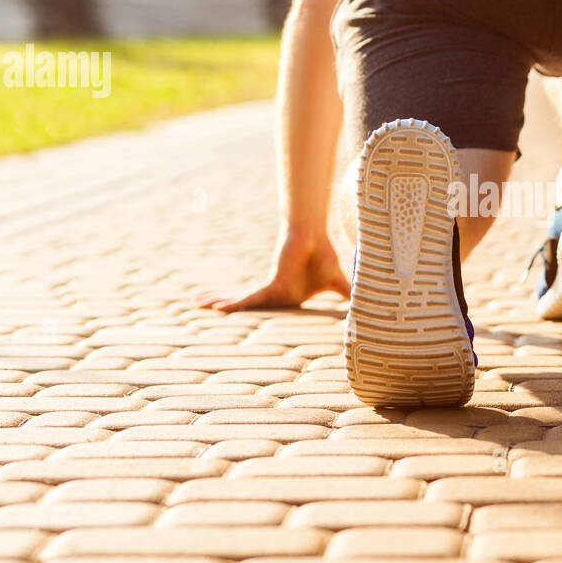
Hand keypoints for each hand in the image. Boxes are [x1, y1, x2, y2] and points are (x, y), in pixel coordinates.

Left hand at [197, 228, 349, 311]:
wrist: (315, 238)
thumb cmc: (323, 257)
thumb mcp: (336, 284)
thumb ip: (347, 296)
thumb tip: (365, 307)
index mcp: (288, 298)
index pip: (267, 312)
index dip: (253, 317)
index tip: (241, 323)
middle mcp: (276, 296)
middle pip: (247, 307)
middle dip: (226, 306)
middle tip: (205, 309)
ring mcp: (270, 292)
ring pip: (241, 303)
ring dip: (218, 303)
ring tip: (196, 304)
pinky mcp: (269, 287)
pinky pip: (247, 301)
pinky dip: (231, 305)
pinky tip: (214, 307)